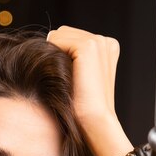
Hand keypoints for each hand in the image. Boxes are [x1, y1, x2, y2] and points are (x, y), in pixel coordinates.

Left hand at [47, 26, 132, 155]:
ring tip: (66, 79)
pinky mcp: (89, 46)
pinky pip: (57, 40)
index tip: (68, 79)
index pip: (70, 37)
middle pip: (63, 33)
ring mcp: (99, 41)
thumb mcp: (78, 77)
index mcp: (107, 47)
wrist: (94, 122)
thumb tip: (48, 40)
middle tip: (64, 79)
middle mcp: (106, 41)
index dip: (60, 56)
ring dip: (54, 55)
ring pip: (59, 35)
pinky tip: (63, 75)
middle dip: (56, 52)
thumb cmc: (83, 107)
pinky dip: (53, 56)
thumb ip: (71, 57)